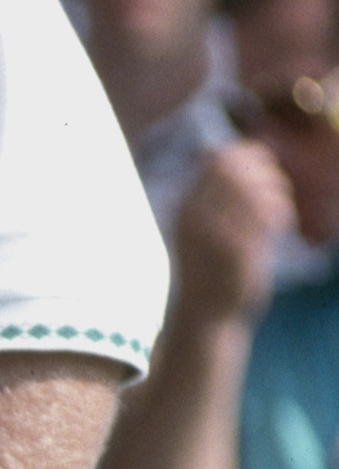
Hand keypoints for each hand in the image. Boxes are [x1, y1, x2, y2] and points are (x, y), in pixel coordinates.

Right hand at [172, 141, 292, 323]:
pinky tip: (283, 226)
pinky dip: (279, 213)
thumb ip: (210, 197)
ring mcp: (213, 233)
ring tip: (282, 211)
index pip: (216, 160)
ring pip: (250, 190)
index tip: (265, 169)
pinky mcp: (235, 252)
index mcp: (185, 207)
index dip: (247, 156)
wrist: (203, 313)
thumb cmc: (209, 269)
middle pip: (234, 169)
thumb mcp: (199, 229)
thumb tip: (223, 155)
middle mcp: (195, 216)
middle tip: (279, 190)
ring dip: (275, 193)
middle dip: (265, 172)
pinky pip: (262, 217)